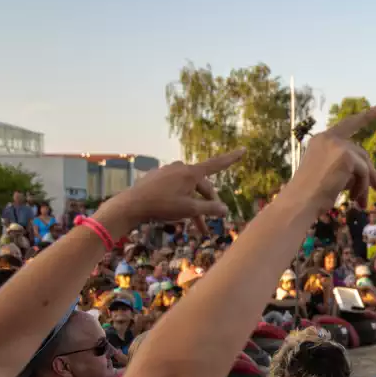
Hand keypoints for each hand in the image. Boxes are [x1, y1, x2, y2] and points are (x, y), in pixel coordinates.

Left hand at [94, 150, 244, 238]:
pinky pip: (175, 189)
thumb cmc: (162, 206)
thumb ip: (210, 208)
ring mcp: (168, 172)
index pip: (217, 164)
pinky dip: (181, 201)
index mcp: (191, 173)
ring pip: (188, 190)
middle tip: (209, 224)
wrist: (131, 205)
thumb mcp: (190, 210)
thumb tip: (225, 209)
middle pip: (202, 186)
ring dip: (194, 206)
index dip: (232, 158)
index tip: (244, 150)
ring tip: (195, 227)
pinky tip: (176, 214)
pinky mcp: (157, 178)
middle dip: (208, 204)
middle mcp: (181, 168)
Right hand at [294, 108, 375, 208]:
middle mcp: (328, 138)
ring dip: (365, 184)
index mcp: (321, 140)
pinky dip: (362, 187)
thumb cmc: (312, 195)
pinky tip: (352, 199)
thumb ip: (350, 170)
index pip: (347, 125)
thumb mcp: (332, 176)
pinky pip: (365, 172)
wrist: (300, 202)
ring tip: (360, 202)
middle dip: (370, 173)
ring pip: (364, 163)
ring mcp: (337, 145)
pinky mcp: (346, 156)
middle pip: (360, 152)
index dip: (364, 117)